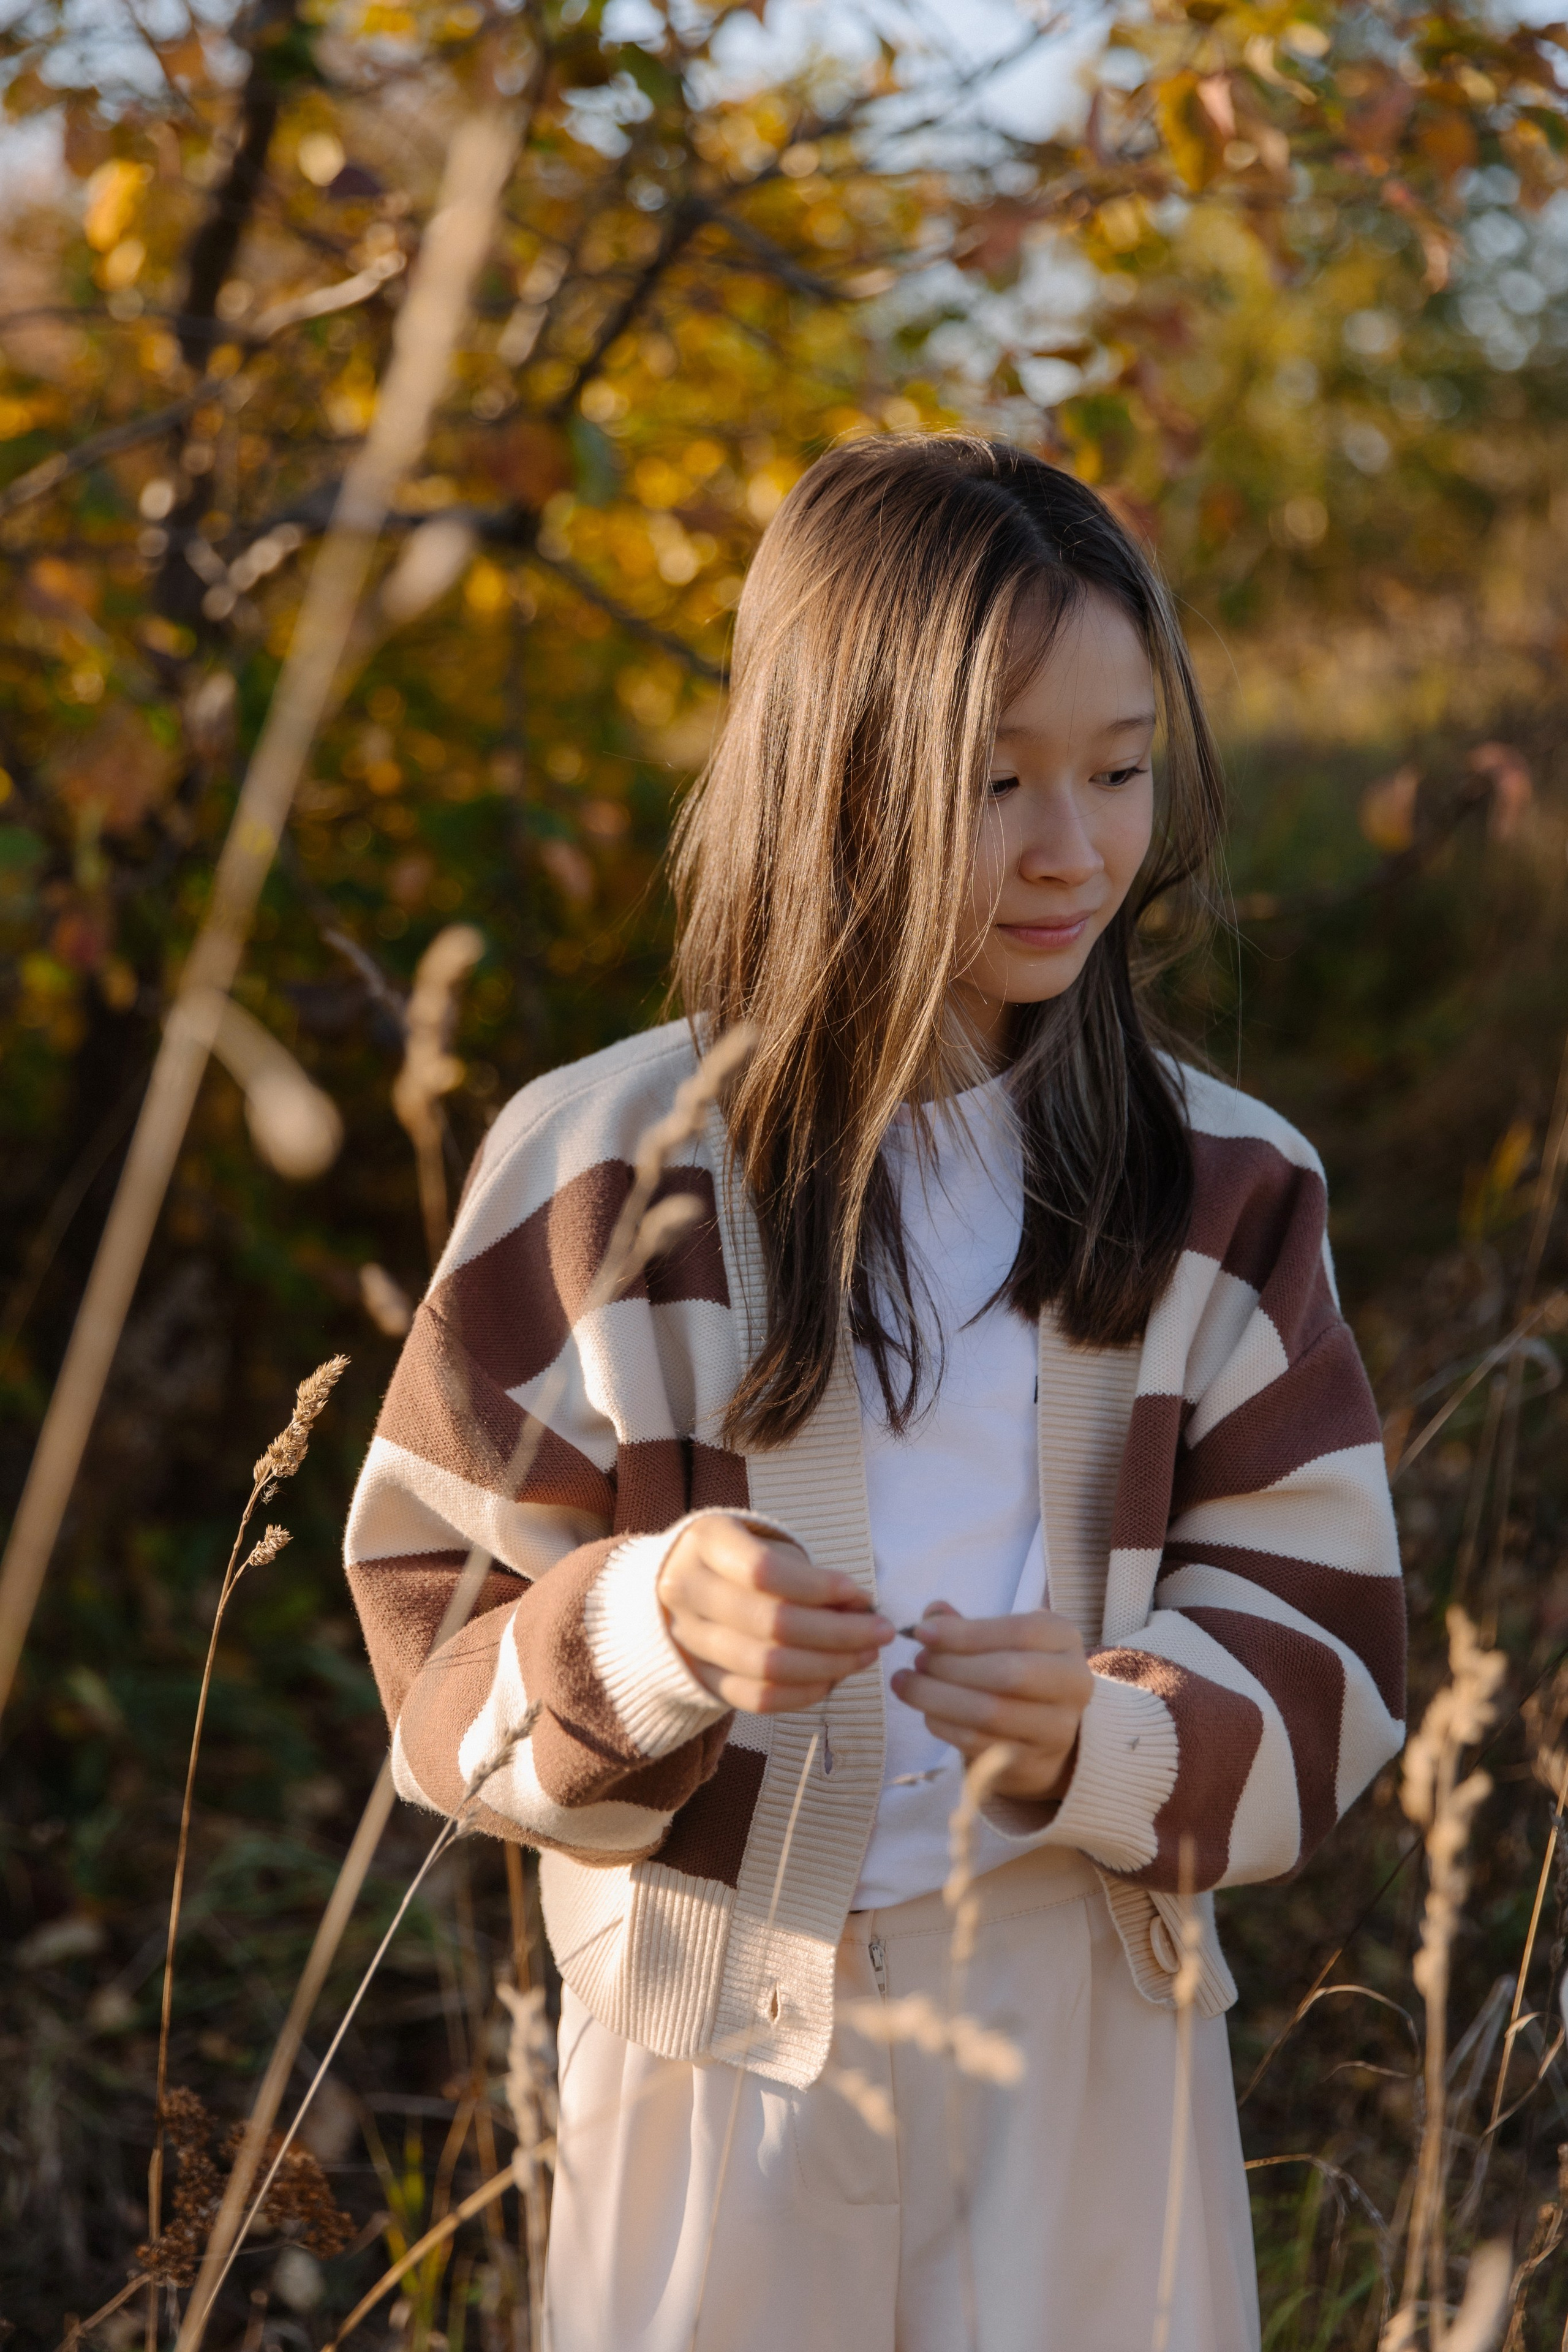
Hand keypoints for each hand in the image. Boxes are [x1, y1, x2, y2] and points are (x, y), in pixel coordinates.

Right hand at [657, 1515, 893, 1713]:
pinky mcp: (700, 1678)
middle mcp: (686, 1592)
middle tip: (882, 1632)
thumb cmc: (735, 1559)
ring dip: (829, 1666)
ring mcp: (688, 1640)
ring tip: (866, 1655)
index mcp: (704, 1544)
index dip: (818, 1587)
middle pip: (772, 1624)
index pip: (764, 1572)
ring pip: (766, 1667)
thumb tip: (861, 1607)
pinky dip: (802, 1693)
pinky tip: (833, 1680)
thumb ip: (809, 1574)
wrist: (675, 1584)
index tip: (860, 1594)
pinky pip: (756, 1698)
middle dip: (839, 1633)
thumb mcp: (765, 1545)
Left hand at [890, 1602, 1093, 1801]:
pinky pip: (979, 1745)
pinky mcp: (1034, 1765)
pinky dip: (944, 1726)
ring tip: (907, 1684)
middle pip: (1007, 1675)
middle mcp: (1073, 1684)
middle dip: (950, 1667)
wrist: (1046, 1736)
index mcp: (1064, 1640)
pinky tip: (927, 1713)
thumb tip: (931, 1615)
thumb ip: (968, 1626)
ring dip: (937, 1698)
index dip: (966, 1633)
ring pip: (990, 1714)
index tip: (922, 1632)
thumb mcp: (1002, 1640)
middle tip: (917, 1661)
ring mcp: (1058, 1729)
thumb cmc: (1016, 1672)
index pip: (1019, 1632)